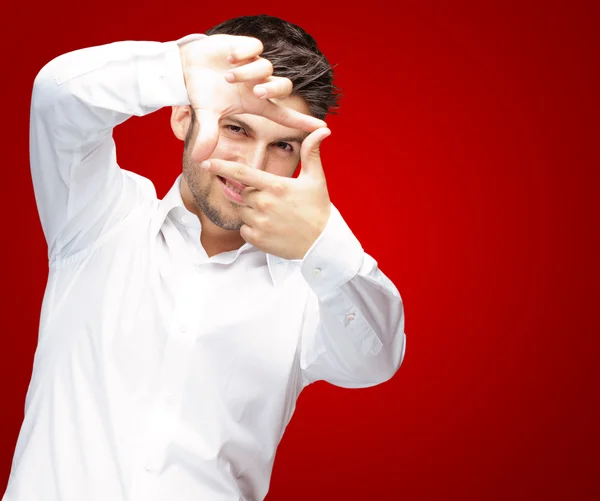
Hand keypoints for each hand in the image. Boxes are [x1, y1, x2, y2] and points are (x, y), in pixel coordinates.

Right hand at [179, 34, 326, 162]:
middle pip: (283, 87)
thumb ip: (208, 135)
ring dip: (248, 73)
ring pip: (266, 68)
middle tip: (256, 92)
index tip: (323, 128)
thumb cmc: (204, 92)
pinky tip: (230, 58)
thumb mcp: (207, 115)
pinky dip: (244, 53)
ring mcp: (255, 65)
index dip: (303, 122)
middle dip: (272, 89)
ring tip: (228, 77)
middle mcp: (260, 84)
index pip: (285, 115)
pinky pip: (256, 48)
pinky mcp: (247, 47)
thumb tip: (199, 158)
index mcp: (256, 103)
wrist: (189, 67)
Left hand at [200, 127, 332, 259]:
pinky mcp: (257, 239)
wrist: (321, 243)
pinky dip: (252, 228)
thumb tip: (323, 131)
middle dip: (254, 194)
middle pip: (244, 193)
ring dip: (253, 212)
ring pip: (243, 211)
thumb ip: (311, 152)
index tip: (206, 162)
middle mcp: (264, 204)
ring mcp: (259, 223)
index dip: (221, 166)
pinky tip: (270, 228)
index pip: (242, 173)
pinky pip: (244, 229)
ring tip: (275, 216)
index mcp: (275, 186)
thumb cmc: (318, 209)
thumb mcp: (316, 179)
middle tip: (275, 202)